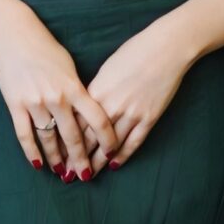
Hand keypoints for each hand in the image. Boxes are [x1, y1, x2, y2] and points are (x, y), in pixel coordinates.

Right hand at [0, 0, 121, 179]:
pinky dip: (32, 152)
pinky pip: (25, 134)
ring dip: (57, 159)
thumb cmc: (46, 48)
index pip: (97, 119)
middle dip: (80, 159)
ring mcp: (35, 102)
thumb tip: (89, 112)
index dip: (106, 139)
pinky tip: (38, 164)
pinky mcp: (15, 104)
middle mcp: (57, 97)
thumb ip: (79, 91)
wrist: (15, 34)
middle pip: (73, 136)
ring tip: (62, 173)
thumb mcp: (69, 67)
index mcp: (75, 88)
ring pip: (49, 139)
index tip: (111, 153)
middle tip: (86, 175)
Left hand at [79, 15, 194, 171]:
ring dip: (98, 163)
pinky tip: (114, 165)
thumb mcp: (106, 69)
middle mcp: (110, 106)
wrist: (165, 48)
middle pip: (89, 139)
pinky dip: (123, 155)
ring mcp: (131, 113)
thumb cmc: (134, 52)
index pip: (74, 124)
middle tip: (68, 175)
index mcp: (95, 92)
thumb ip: (94, 91)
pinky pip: (133, 142)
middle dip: (77, 159)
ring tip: (88, 175)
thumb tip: (84, 107)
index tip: (57, 155)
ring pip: (109, 146)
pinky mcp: (149, 118)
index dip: (64, 143)